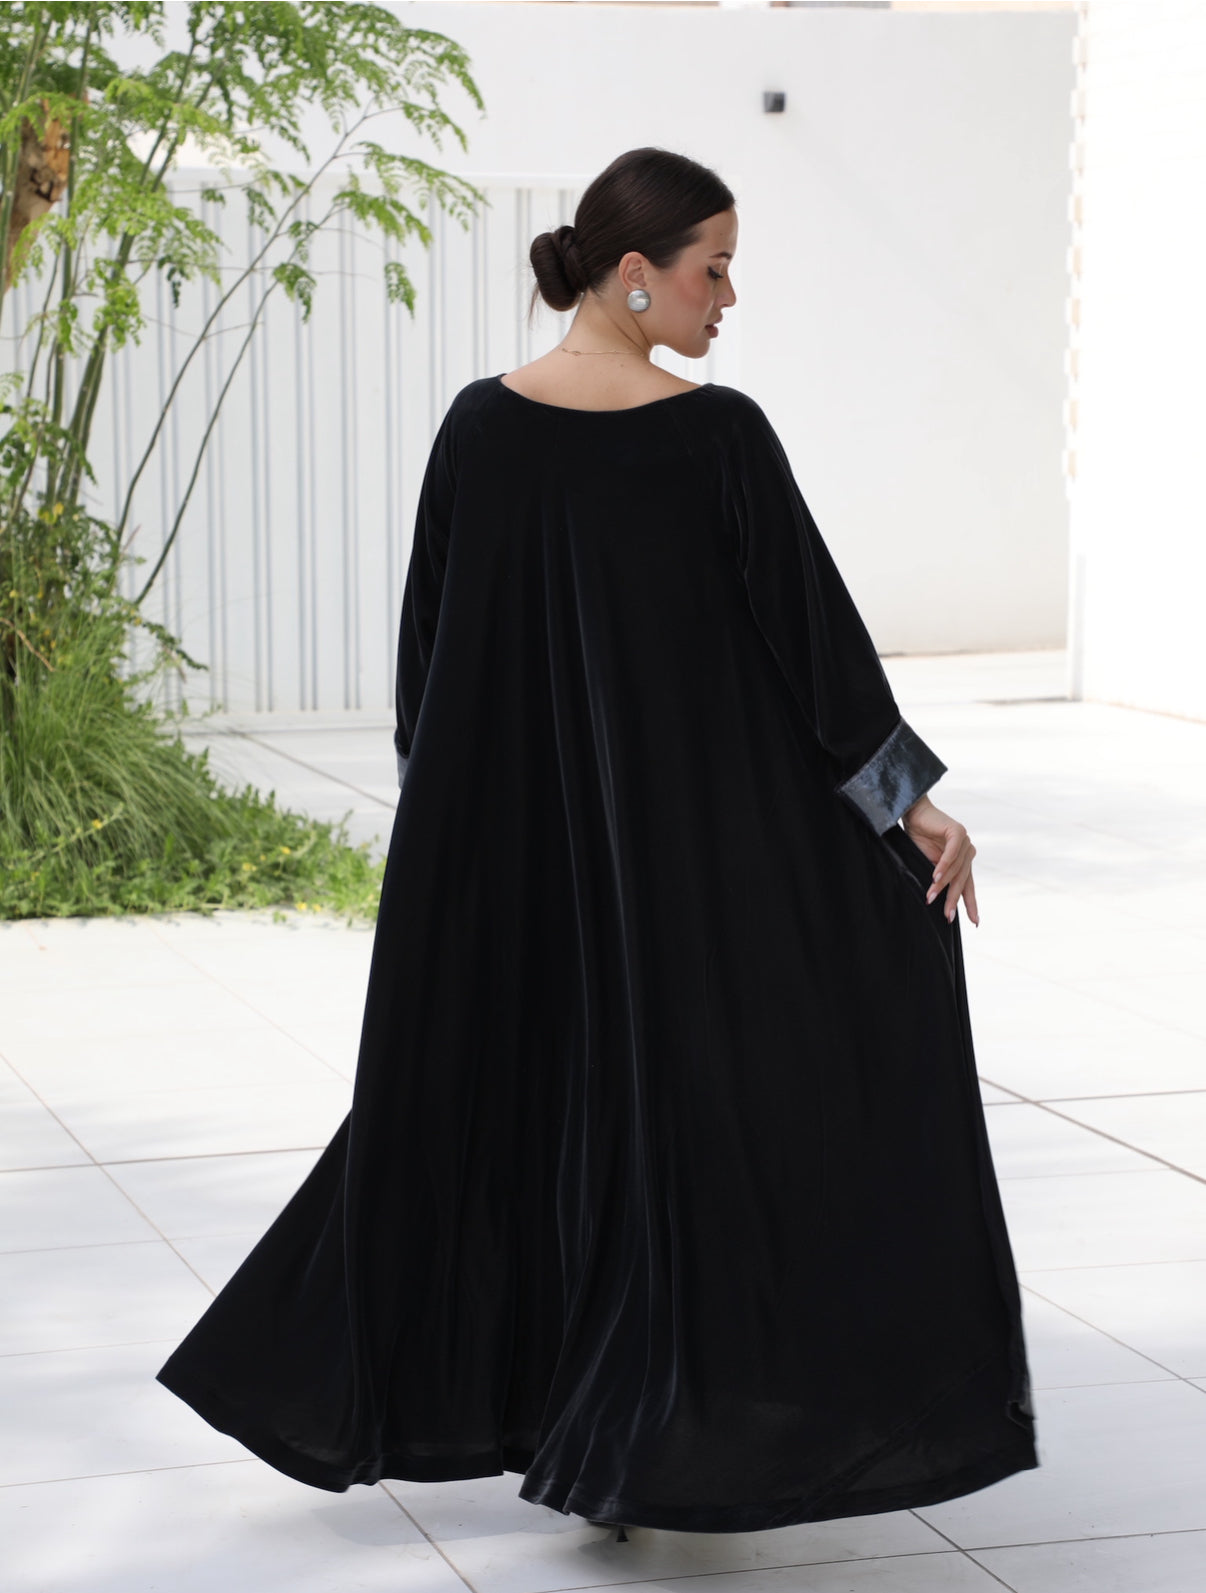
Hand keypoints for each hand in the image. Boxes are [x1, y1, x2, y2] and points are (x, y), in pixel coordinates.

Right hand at [901, 794, 978, 926]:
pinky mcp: (958, 832)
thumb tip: (937, 902)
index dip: (971, 904)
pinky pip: (952, 854)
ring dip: (942, 885)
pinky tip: (934, 877)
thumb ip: (938, 879)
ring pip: (955, 869)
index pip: (968, 886)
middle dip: (953, 899)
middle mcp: (967, 852)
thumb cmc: (918, 839)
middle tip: (947, 916)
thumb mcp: (928, 864)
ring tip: (930, 896)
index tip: (975, 922)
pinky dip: (943, 866)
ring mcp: (964, 842)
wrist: (912, 814)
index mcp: (963, 861)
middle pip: (962, 880)